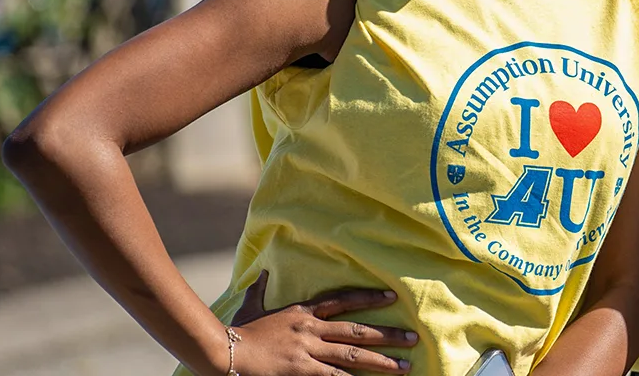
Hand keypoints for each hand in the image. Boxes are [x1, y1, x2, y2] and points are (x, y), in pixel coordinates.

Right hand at [225, 269, 417, 374]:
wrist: (226, 352)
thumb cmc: (238, 331)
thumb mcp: (251, 306)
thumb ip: (261, 290)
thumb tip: (263, 273)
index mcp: (302, 311)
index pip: (342, 300)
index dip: (369, 298)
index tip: (392, 297)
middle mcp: (311, 329)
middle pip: (357, 332)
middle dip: (388, 336)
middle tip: (412, 338)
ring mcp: (308, 351)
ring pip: (353, 357)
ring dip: (381, 362)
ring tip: (404, 367)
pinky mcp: (302, 371)